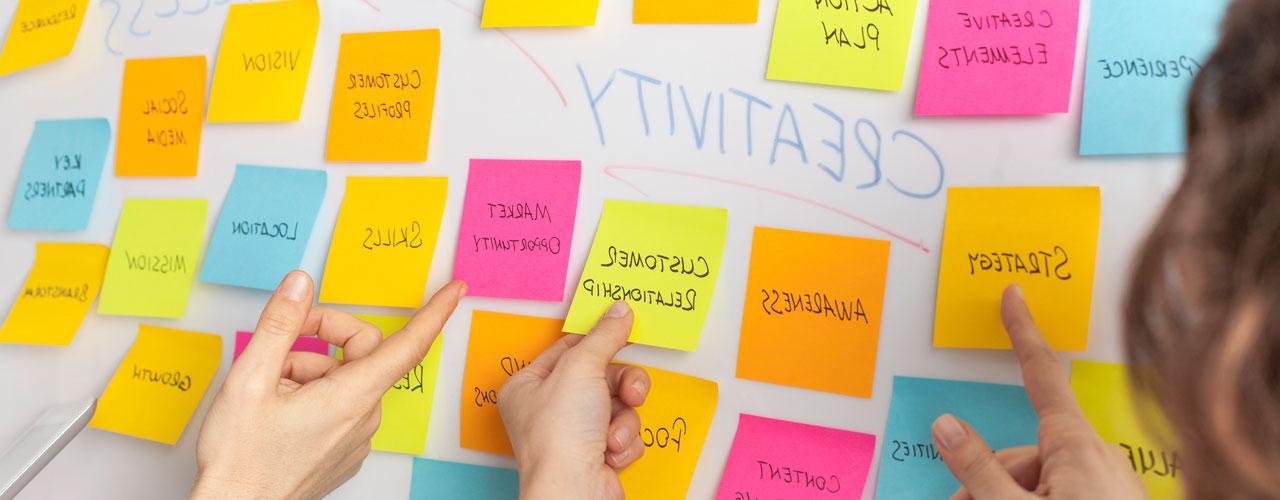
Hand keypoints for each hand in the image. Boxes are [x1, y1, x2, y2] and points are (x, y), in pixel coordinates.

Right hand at [190, 270, 464, 498]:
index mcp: (352, 396)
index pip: (408, 344)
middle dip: (320, 338)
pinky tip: (278, 412)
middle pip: (361, 353)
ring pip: (343, 379)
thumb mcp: (249, 379)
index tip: (456, 289)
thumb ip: (280, 324)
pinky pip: (339, 405)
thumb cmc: (239, 460)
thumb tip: (302, 284)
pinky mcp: (343, 451)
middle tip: (277, 346)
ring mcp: (356, 438)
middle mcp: (364, 418)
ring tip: (266, 392)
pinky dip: (311, 396)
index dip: (435, 312)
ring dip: (307, 371)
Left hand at [498, 301, 650, 499]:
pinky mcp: (595, 454)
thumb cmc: (559, 437)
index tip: (624, 327)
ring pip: (619, 406)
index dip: (598, 339)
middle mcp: (547, 409)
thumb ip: (604, 336)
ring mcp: (572, 433)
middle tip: (631, 393)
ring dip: (623, 419)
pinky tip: (609, 452)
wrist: (575, 491)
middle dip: (622, 387)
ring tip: (612, 434)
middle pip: (601, 377)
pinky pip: (623, 432)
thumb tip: (620, 311)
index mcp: (528, 385)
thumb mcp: (582, 368)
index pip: (569, 348)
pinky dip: (623, 441)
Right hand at [932, 285, 1145, 498]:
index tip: (1016, 298)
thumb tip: (947, 427)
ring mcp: (1113, 481)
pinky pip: (1069, 490)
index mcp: (1076, 445)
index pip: (1041, 373)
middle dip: (991, 478)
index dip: (1022, 332)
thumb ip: (978, 467)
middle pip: (1026, 450)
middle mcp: (1099, 455)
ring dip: (1011, 495)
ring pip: (1045, 475)